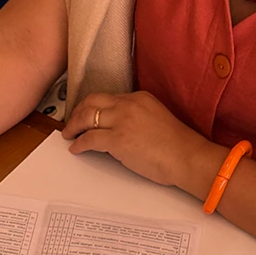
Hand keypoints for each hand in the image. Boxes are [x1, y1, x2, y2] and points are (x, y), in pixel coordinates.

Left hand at [62, 91, 215, 187]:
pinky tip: (76, 149)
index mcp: (139, 98)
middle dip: (78, 112)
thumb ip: (136, 120)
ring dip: (74, 127)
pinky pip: (89, 138)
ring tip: (69, 135)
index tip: (86, 114)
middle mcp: (128, 104)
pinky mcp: (117, 139)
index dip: (93, 106)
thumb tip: (119, 131)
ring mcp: (122, 120)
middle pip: (92, 101)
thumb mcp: (155, 120)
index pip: (108, 98)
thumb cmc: (177, 146)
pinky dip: (79, 144)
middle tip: (71, 123)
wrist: (186, 156)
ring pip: (87, 117)